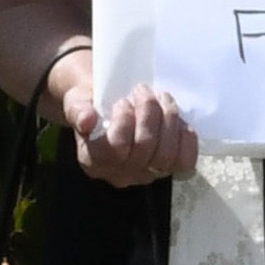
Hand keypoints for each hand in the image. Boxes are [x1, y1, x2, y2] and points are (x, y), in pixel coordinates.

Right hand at [51, 38, 194, 184]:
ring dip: (168, 120)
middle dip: (149, 113)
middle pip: (144, 149)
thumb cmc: (93, 105)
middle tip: (143, 90)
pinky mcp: (168, 169)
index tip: (121, 101)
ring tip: (162, 97)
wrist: (110, 108)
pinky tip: (179, 120)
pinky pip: (185, 162)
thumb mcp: (78, 101)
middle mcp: (119, 174)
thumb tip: (87, 119)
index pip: (114, 149)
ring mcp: (145, 174)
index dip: (124, 122)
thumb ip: (78, 110)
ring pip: (166, 155)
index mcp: (92, 160)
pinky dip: (186, 138)